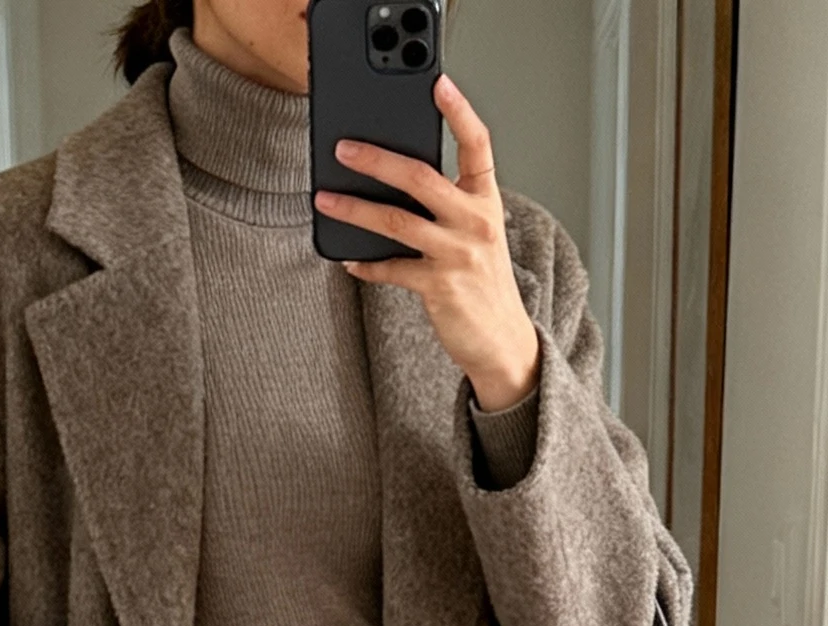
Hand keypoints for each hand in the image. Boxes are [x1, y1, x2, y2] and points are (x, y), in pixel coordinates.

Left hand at [314, 75, 540, 414]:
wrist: (502, 339)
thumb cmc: (482, 279)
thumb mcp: (476, 231)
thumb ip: (446, 203)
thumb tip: (392, 179)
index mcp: (486, 199)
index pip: (478, 143)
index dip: (459, 110)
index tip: (438, 83)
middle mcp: (475, 222)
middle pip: (420, 178)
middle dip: (376, 159)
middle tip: (344, 147)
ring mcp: (457, 254)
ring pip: (396, 221)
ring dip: (354, 209)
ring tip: (325, 197)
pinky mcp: (438, 287)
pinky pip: (391, 269)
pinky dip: (366, 264)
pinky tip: (348, 259)